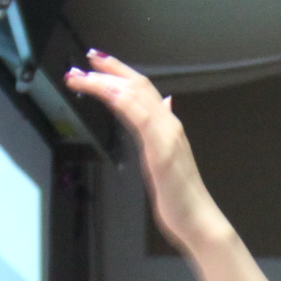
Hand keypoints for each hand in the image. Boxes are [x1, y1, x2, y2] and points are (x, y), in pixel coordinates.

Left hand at [63, 50, 224, 250]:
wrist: (198, 219)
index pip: (143, 89)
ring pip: (137, 97)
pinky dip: (124, 102)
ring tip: (82, 78)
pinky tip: (107, 94)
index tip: (96, 62)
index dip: (120, 71)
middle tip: (83, 61)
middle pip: (138, 86)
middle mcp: (169, 125)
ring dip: (107, 83)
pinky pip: (142, 118)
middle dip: (109, 70)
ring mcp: (167, 136)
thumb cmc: (180, 195)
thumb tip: (165, 103)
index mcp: (168, 126)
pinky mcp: (162, 151)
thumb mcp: (166, 156)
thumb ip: (161, 130)